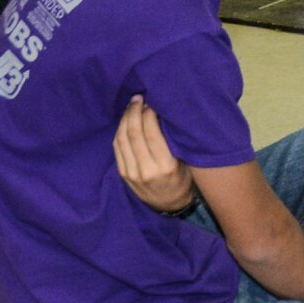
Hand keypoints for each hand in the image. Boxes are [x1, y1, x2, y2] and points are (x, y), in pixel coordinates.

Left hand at [114, 95, 196, 213]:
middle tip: (138, 98)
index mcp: (166, 166)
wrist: (170, 204)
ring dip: (125, 119)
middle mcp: (146, 170)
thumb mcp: (186, 161)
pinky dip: (120, 130)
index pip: (151, 133)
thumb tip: (162, 113)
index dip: (148, 114)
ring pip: (122, 139)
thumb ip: (173, 141)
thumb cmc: (184, 179)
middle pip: (134, 134)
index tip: (152, 102)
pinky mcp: (123, 174)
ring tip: (131, 105)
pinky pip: (117, 147)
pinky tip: (126, 121)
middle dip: (134, 112)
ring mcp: (132, 173)